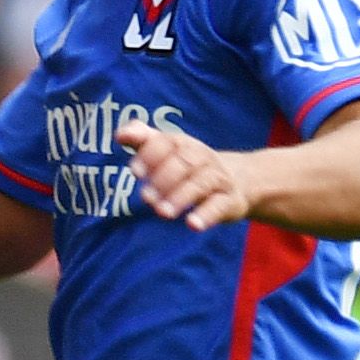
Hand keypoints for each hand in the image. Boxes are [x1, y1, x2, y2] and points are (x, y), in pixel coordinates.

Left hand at [116, 118, 251, 230]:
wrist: (239, 180)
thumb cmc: (190, 166)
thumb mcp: (169, 150)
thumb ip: (143, 140)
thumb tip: (120, 135)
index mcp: (185, 144)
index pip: (169, 142)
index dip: (151, 154)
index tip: (135, 171)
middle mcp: (203, 158)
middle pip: (185, 162)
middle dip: (164, 179)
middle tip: (145, 197)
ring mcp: (218, 179)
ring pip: (201, 184)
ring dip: (180, 197)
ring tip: (162, 212)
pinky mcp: (229, 201)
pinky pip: (219, 205)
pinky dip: (206, 215)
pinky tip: (192, 225)